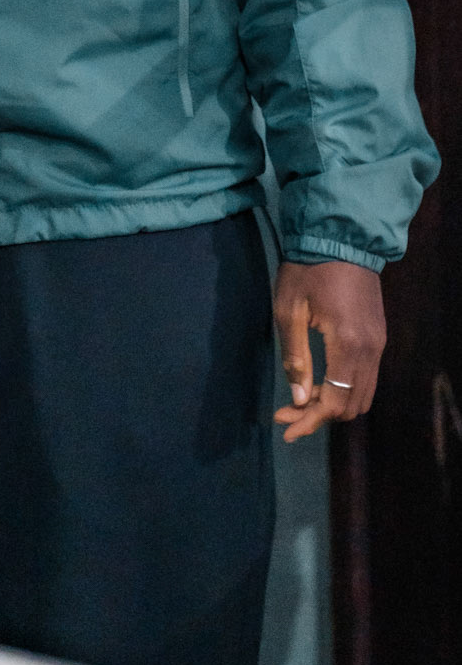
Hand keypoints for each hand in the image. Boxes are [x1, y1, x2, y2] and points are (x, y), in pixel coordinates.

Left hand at [273, 260, 385, 441]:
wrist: (340, 237)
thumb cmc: (307, 270)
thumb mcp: (289, 310)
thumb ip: (295, 357)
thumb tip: (299, 399)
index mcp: (348, 345)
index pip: (334, 401)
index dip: (309, 420)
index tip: (284, 427)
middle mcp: (371, 350)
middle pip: (352, 405)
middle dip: (319, 416)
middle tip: (287, 412)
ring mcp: (379, 344)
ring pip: (362, 394)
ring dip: (333, 404)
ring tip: (299, 401)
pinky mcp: (379, 336)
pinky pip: (366, 377)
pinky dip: (344, 388)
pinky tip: (319, 383)